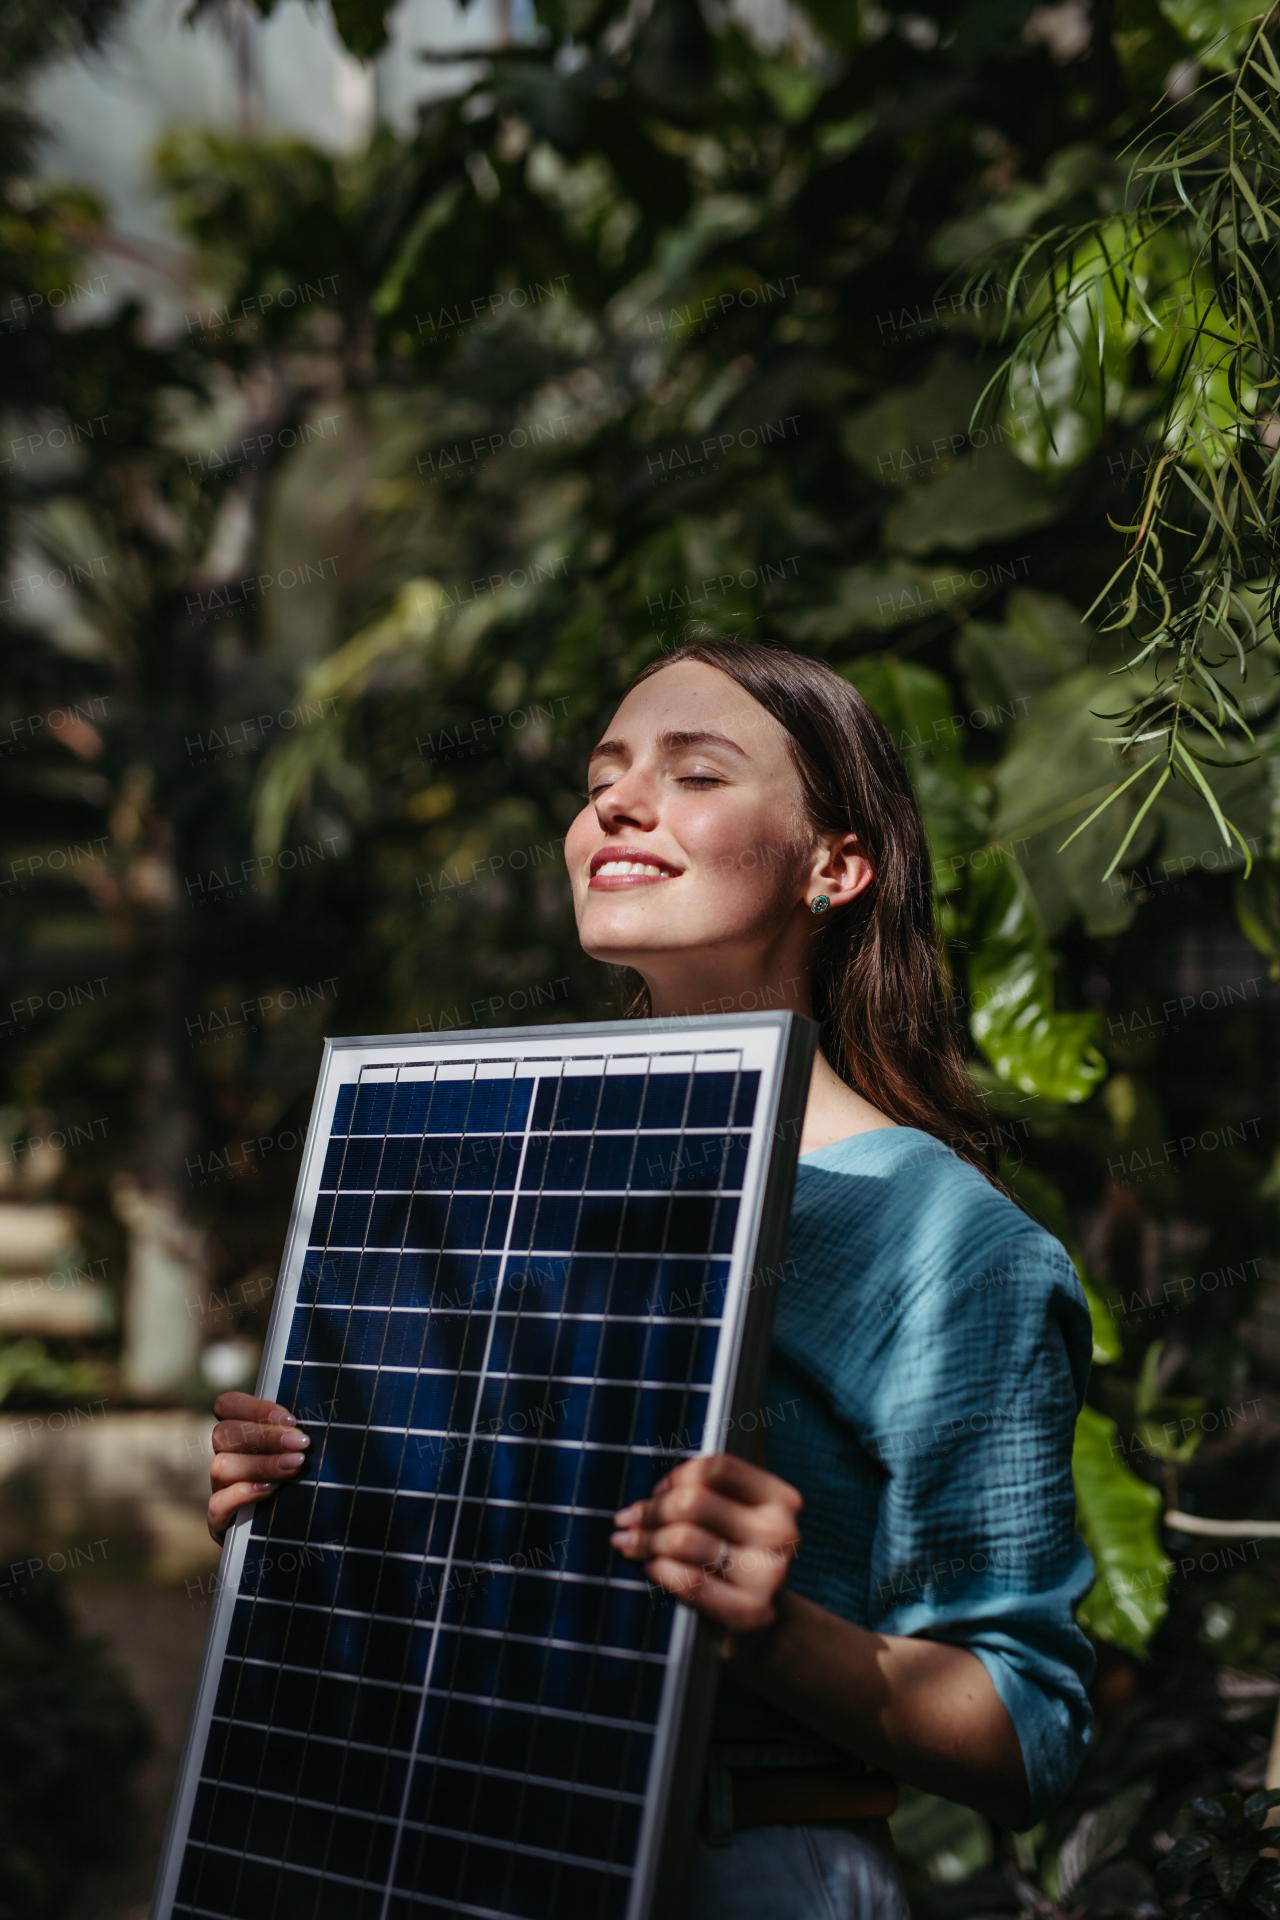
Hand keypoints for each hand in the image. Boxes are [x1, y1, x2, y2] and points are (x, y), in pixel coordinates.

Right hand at [207, 1391, 309, 1545]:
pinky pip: (218, 1503)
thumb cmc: (299, 1480)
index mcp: (240, 1432)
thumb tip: (323, 1415)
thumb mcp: (297, 1452)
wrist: (290, 1531)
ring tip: (295, 1466)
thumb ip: (297, 1433)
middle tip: (301, 1443)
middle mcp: (225, 1456)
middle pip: (223, 1432)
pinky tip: (270, 1490)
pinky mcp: (219, 1519)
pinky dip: (243, 1494)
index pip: (228, 1405)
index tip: (292, 1419)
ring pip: (221, 1466)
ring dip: (261, 1463)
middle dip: (265, 1435)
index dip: (255, 1408)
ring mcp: (219, 1487)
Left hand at [611, 1453, 800, 1635]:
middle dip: (651, 1510)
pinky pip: (689, 1581)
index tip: (658, 1489)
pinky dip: (660, 1570)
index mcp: (781, 1498)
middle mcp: (782, 1533)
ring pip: (683, 1540)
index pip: (714, 1467)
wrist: (762, 1629)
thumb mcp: (739, 1512)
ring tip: (628, 1543)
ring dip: (646, 1541)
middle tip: (628, 1519)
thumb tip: (737, 1416)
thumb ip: (725, 1475)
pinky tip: (651, 1567)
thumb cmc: (736, 1556)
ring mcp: (769, 1575)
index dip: (676, 1475)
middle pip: (692, 1502)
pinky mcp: (751, 1612)